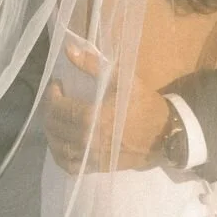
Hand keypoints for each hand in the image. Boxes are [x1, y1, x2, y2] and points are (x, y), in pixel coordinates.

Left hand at [44, 45, 169, 173]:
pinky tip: (62, 143)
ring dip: (52, 132)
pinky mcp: (98, 167)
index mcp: (93, 118)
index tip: (56, 86)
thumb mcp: (122, 79)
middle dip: (50, 111)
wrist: (166, 133)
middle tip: (55, 100)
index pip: (59, 108)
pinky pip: (69, 165)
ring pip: (58, 148)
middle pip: (56, 128)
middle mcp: (89, 141)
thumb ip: (93, 64)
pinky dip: (60, 155)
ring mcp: (92, 157)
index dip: (52, 96)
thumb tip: (69, 50)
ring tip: (56, 119)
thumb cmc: (144, 104)